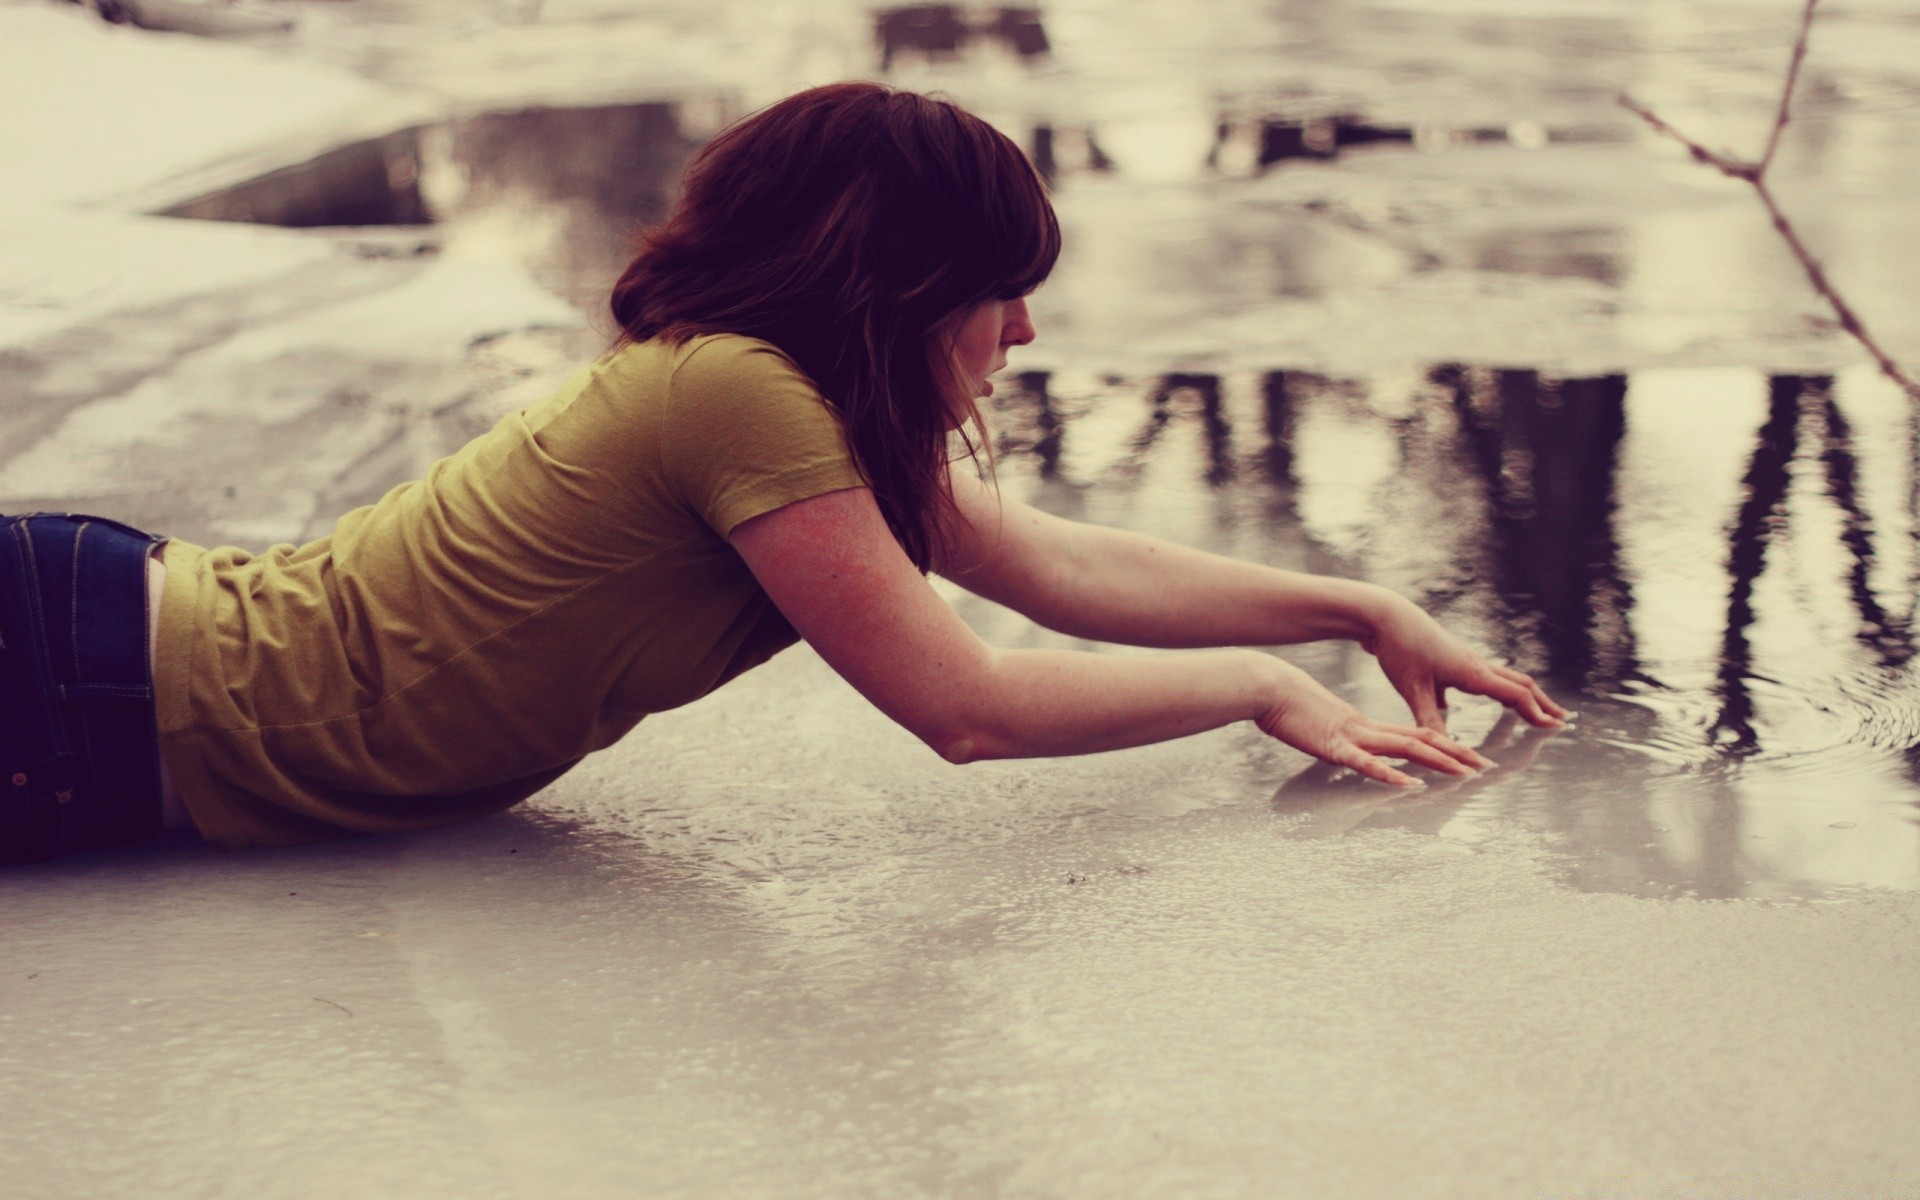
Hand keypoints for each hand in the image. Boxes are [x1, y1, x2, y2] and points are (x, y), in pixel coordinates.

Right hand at [1255, 660, 1494, 786]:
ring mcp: (1352, 738)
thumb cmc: (1287, 704)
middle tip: (1486, 766)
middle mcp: (1366, 731)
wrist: (1268, 685)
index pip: (1413, 737)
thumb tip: (1345, 748)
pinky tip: (1413, 784)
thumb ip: (1335, 738)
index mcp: (1364, 727)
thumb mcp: (1318, 725)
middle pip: (1420, 742)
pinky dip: (1392, 775)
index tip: (1469, 756)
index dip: (1445, 746)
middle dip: (1455, 755)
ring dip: (1437, 763)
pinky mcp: (1333, 747)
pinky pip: (1367, 764)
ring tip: (1465, 773)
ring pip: (1404, 750)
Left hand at [1363, 596, 1569, 732]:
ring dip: (1525, 695)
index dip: (1536, 712)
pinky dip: (1501, 689)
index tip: (1555, 727)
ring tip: (1536, 709)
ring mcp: (1467, 659)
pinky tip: (1493, 699)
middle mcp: (1476, 664)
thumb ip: (1431, 722)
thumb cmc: (1400, 650)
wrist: (1386, 617)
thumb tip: (1446, 753)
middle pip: (1520, 684)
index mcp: (1473, 673)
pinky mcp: (1454, 657)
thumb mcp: (1414, 691)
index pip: (1516, 695)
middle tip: (1561, 719)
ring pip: (1506, 678)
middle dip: (1542, 703)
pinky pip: (1488, 676)